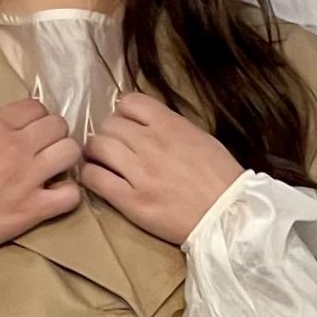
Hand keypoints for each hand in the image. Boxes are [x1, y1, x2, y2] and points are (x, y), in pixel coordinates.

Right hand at [0, 101, 84, 254]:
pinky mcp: (33, 209)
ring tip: (54, 171)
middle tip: (45, 151)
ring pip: (70, 152)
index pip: (35, 106)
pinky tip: (56, 197)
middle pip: (58, 125)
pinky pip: (71, 194)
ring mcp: (27, 177)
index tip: (31, 133)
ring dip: (65, 159)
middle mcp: (15, 146)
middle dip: (54, 136)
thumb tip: (14, 129)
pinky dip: (68, 195)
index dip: (37, 119)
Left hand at [78, 92, 243, 245]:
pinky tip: (96, 179)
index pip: (129, 102)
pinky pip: (95, 179)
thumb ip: (169, 126)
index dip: (122, 113)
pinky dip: (90, 175)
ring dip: (94, 153)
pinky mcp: (131, 201)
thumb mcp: (198, 136)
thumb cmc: (219, 177)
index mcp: (169, 124)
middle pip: (109, 125)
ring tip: (100, 162)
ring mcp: (139, 173)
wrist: (227, 214)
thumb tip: (143, 123)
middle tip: (111, 148)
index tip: (125, 126)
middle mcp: (150, 143)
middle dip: (107, 134)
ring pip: (97, 147)